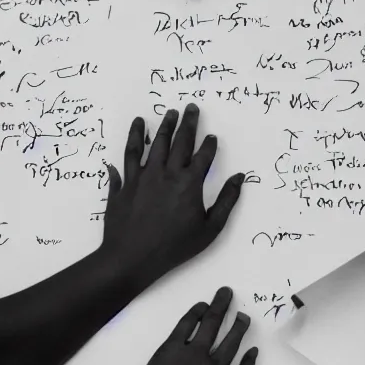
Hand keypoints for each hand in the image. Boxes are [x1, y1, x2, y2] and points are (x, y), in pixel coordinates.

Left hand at [103, 104, 244, 287]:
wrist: (131, 257)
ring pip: (154, 143)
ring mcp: (144, 175)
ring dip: (163, 126)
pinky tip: (136, 126)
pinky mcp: (125, 182)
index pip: (203, 157)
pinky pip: (129, 154)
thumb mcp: (210, 229)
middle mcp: (167, 173)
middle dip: (188, 123)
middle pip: (179, 142)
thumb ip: (227, 201)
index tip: (212, 136)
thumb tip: (239, 178)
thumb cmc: (174, 246)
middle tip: (191, 107)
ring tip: (169, 113)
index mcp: (190, 184)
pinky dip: (133, 138)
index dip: (209, 145)